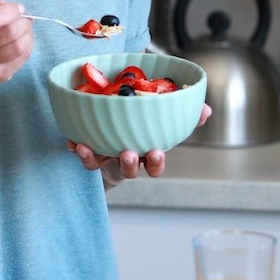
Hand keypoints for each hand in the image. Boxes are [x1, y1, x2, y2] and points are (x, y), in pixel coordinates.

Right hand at [0, 0, 32, 91]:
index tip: (18, 8)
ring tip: (26, 31)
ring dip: (28, 35)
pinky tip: (23, 43)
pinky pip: (21, 59)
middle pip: (9, 32)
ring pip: (18, 47)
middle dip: (24, 22)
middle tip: (25, 20)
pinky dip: (27, 47)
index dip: (10, 10)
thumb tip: (13, 7)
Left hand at [68, 103, 209, 185]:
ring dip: (93, 158)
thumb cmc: (143, 128)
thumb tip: (206, 110)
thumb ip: (186, 115)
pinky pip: (81, 154)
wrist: (117, 133)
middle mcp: (126, 158)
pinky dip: (76, 148)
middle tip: (128, 153)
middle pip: (129, 169)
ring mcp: (106, 157)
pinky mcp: (89, 153)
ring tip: (87, 148)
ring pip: (100, 164)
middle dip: (129, 164)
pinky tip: (73, 141)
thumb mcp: (165, 120)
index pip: (155, 165)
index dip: (156, 163)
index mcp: (146, 151)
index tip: (157, 153)